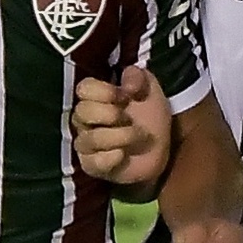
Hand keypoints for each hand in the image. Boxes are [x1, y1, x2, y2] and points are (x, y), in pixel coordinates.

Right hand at [73, 66, 171, 189]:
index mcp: (94, 97)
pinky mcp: (92, 166)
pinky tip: (124, 155)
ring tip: (137, 136)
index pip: (84, 88)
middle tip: (129, 119)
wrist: (160, 147)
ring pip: (90, 138)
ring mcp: (86, 144)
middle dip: (111, 114)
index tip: (126, 96)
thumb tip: (126, 85)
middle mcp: (84, 120)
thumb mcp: (149, 87)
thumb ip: (137, 76)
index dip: (105, 91)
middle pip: (82, 112)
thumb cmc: (149, 114)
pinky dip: (111, 158)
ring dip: (120, 136)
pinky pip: (93, 162)